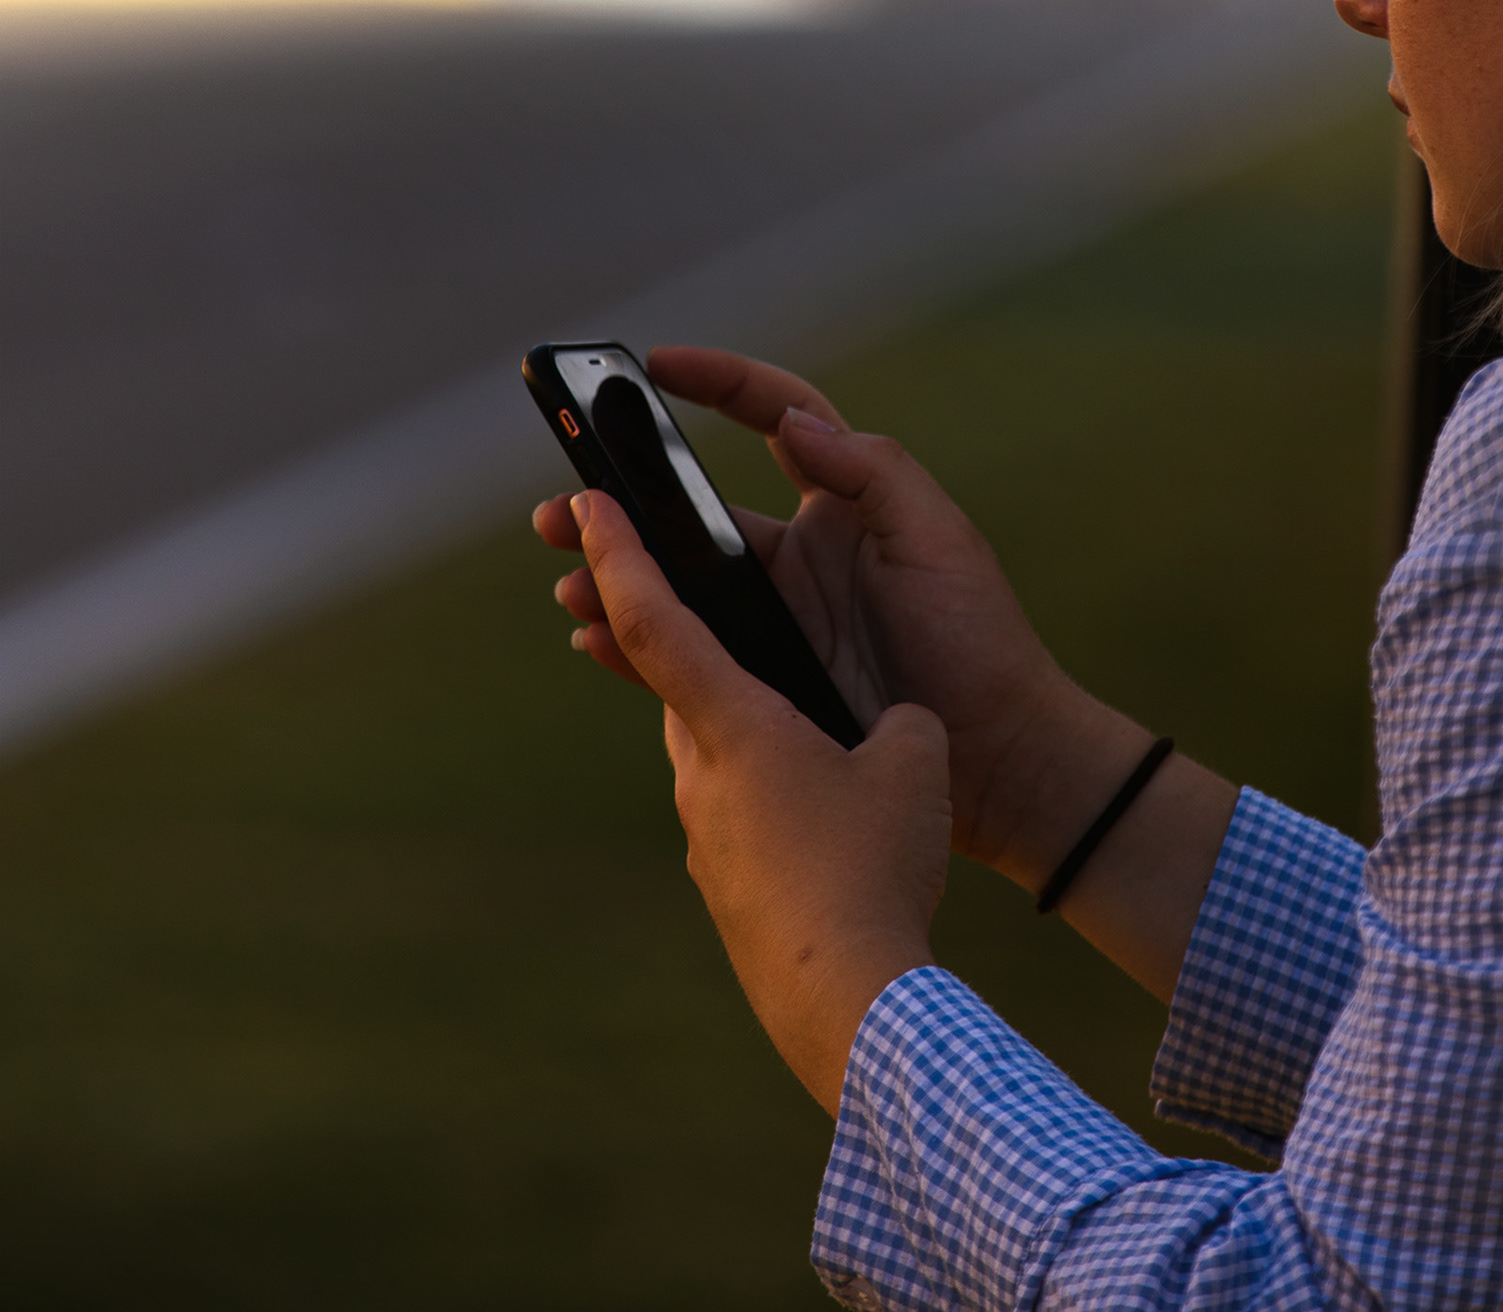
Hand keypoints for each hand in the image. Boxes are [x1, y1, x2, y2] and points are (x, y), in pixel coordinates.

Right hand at [537, 350, 1239, 1000]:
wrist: (999, 759)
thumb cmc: (978, 639)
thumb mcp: (937, 540)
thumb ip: (871, 472)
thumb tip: (797, 421)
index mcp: (840, 501)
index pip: (771, 415)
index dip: (718, 382)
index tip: (656, 364)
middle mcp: (798, 552)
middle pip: (692, 507)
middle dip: (624, 498)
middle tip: (559, 505)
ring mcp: (776, 618)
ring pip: (676, 581)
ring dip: (617, 573)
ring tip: (565, 578)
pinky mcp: (766, 680)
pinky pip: (684, 654)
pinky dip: (635, 643)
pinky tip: (593, 638)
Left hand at [564, 487, 949, 1110]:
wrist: (850, 1005)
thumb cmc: (878, 865)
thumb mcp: (912, 761)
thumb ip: (894, 718)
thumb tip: (887, 726)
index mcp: (734, 727)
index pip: (652, 622)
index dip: (617, 555)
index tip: (582, 504)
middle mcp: (700, 778)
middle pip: (681, 688)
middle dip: (694, 644)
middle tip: (724, 609)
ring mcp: (706, 842)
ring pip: (712, 755)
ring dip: (744, 728)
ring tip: (818, 737)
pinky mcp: (725, 891)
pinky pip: (738, 818)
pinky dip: (770, 799)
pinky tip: (828, 826)